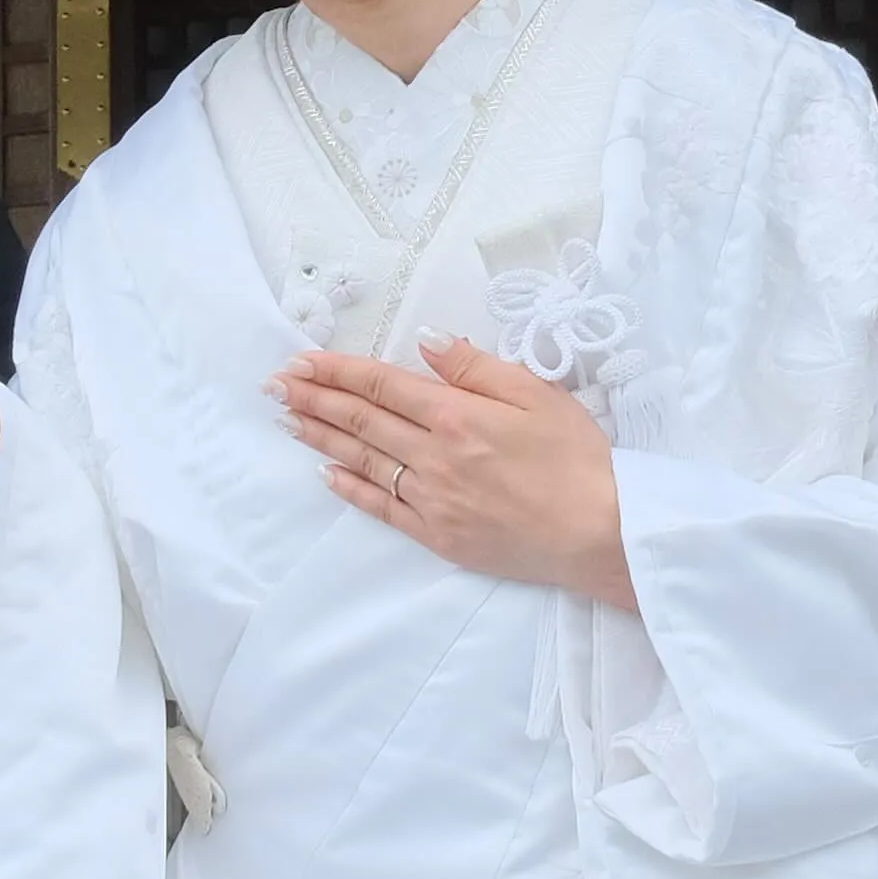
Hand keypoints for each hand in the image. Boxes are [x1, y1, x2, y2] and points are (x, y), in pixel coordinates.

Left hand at [270, 334, 636, 609]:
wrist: (602, 533)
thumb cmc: (579, 459)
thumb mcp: (536, 394)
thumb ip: (474, 367)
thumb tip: (424, 342)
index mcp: (457, 415)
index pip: (382, 386)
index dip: (337, 371)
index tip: (302, 360)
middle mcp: (434, 457)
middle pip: (362, 421)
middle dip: (314, 399)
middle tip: (275, 385)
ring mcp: (433, 500)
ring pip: (364, 461)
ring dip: (320, 438)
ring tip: (287, 420)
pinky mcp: (439, 535)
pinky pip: (383, 507)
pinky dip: (351, 488)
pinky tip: (326, 473)